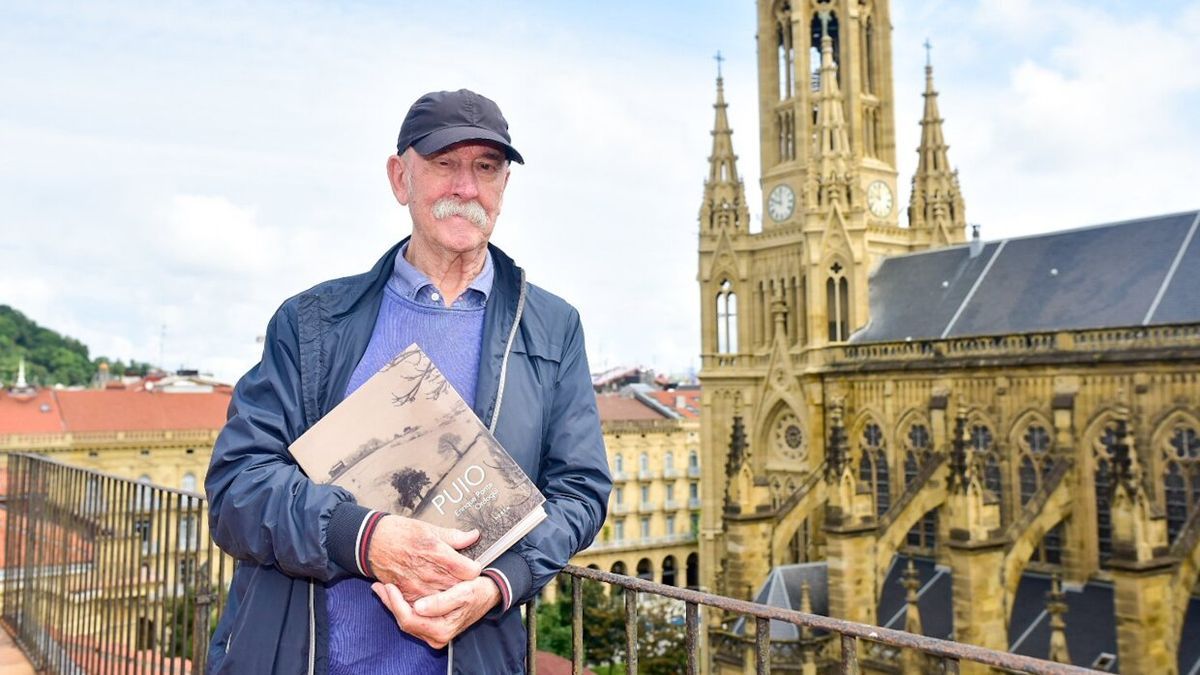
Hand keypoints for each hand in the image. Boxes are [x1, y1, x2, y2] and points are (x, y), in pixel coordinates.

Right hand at [366, 515, 480, 600]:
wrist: (371, 542)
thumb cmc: (400, 532)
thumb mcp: (430, 529)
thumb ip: (454, 537)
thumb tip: (474, 536)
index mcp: (438, 553)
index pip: (470, 572)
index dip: (474, 569)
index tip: (471, 566)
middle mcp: (430, 573)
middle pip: (459, 588)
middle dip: (464, 584)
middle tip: (461, 578)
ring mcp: (418, 587)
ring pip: (444, 600)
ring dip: (448, 595)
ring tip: (447, 586)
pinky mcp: (406, 595)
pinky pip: (425, 606)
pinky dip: (431, 603)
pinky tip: (433, 594)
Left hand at [371, 578, 500, 648]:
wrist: (489, 594)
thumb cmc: (477, 591)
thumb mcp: (464, 592)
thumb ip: (441, 602)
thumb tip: (419, 607)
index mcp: (442, 630)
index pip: (409, 619)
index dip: (395, 604)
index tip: (389, 585)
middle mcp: (436, 636)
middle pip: (404, 622)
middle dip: (390, 603)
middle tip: (378, 585)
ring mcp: (433, 633)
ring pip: (405, 620)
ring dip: (393, 604)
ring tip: (382, 587)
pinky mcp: (432, 626)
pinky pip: (412, 618)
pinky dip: (401, 605)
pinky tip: (394, 592)